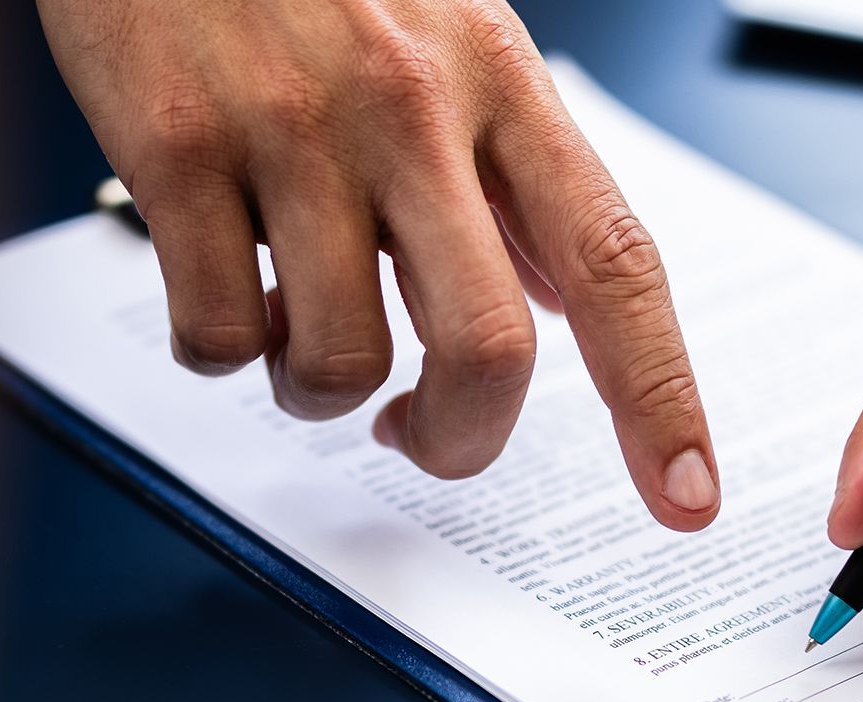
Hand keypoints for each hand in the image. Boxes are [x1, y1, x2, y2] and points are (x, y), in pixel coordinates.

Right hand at [38, 0, 719, 528]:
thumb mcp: (455, 39)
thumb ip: (516, 178)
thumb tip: (573, 302)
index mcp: (502, 85)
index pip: (618, 265)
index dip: (662, 398)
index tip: (688, 496)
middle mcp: (411, 111)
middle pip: (489, 350)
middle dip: (461, 438)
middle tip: (424, 438)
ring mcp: (291, 133)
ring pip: (339, 365)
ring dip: (320, 394)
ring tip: (298, 333)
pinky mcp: (173, 151)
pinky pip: (217, 334)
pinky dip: (223, 353)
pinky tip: (225, 289)